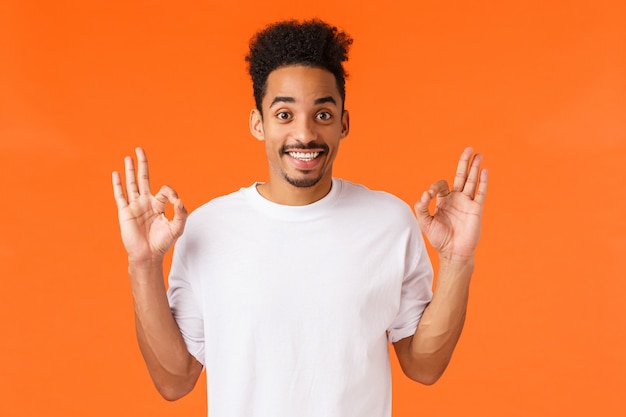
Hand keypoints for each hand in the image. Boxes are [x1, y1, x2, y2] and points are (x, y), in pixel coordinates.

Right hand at [112, 147, 187, 264]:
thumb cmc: (163, 243)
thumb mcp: (177, 228)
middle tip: (140, 149)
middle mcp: (146, 203)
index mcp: (159, 205)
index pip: (165, 190)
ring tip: (128, 157)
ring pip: (131, 184)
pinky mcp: (125, 212)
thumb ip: (182, 213)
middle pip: (144, 178)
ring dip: (130, 170)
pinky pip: (120, 196)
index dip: (172, 193)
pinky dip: (118, 184)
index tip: (177, 202)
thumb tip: (180, 200)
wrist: (148, 255)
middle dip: (143, 164)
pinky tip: (116, 174)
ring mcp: (135, 206)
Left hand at [414, 147, 487, 259]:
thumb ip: (421, 207)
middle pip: (461, 176)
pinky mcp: (476, 209)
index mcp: (443, 201)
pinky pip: (480, 192)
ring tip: (478, 154)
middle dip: (464, 163)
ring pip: (472, 181)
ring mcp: (467, 203)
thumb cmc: (438, 238)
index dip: (434, 186)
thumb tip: (424, 193)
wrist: (453, 252)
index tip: (429, 194)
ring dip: (475, 168)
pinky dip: (483, 181)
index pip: (442, 185)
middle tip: (468, 149)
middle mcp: (456, 199)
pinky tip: (484, 170)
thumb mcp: (424, 222)